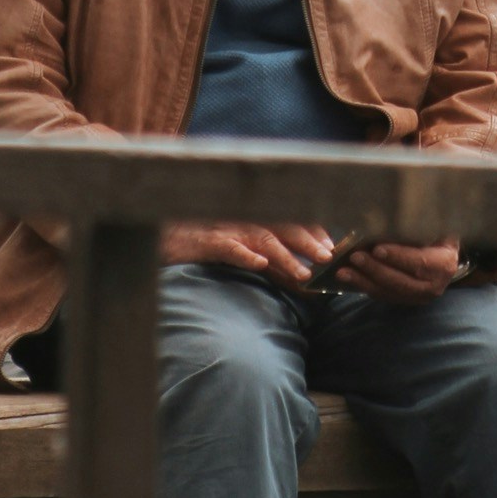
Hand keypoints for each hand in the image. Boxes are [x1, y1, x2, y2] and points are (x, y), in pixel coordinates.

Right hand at [160, 220, 335, 287]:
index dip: (314, 231)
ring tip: (304, 272)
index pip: (292, 222)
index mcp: (255, 219)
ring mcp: (228, 229)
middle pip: (283, 228)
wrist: (163, 235)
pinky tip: (259, 263)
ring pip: (262, 238)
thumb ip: (269, 259)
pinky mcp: (208, 242)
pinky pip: (229, 247)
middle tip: (330, 257)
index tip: (333, 246)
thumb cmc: (204, 243)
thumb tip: (302, 278)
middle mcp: (246, 221)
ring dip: (285, 255)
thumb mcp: (241, 248)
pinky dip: (245, 254)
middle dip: (309, 241)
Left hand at [335, 237, 463, 303]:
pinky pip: (385, 296)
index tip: (376, 249)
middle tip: (354, 258)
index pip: (419, 262)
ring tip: (344, 272)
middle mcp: (434, 286)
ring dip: (365, 282)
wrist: (446, 252)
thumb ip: (417, 226)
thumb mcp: (435, 226)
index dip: (398, 257)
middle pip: (401, 281)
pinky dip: (367, 287)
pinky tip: (351, 278)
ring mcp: (420, 297)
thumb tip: (388, 218)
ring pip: (389, 292)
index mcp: (444, 264)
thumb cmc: (438, 232)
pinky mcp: (407, 300)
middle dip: (375, 271)